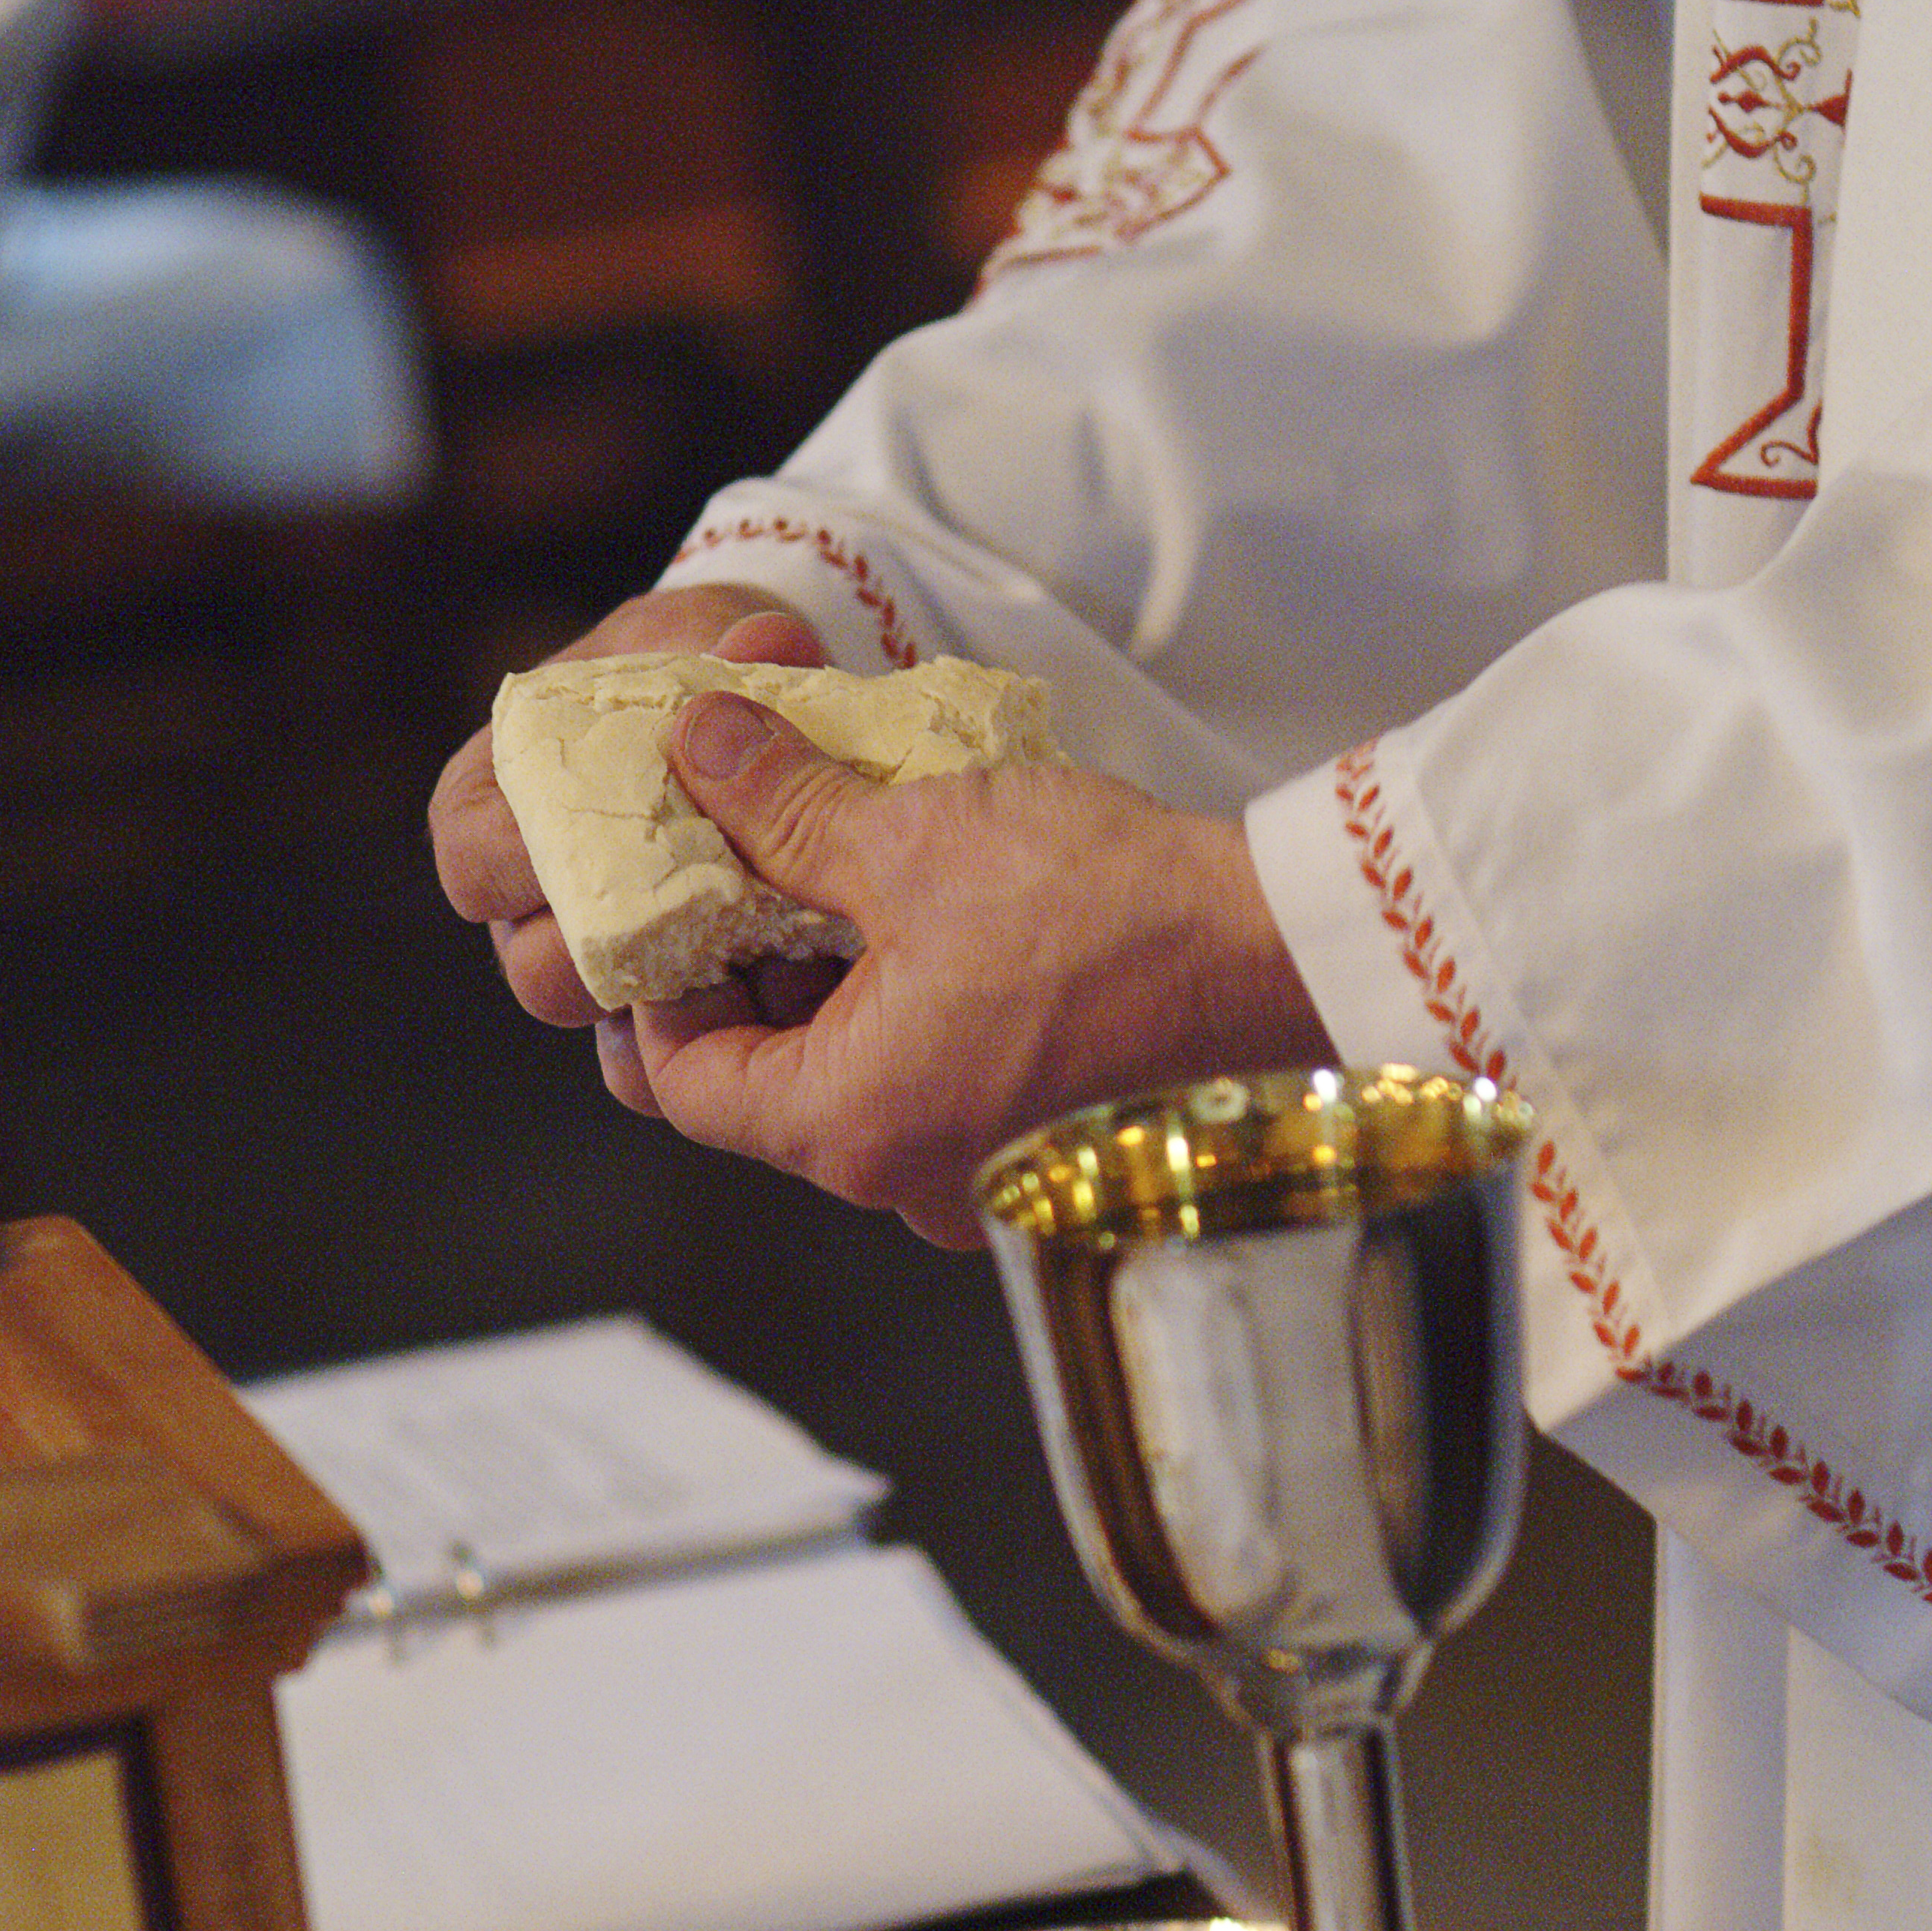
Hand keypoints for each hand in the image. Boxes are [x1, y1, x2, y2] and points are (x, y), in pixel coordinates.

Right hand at [428, 585, 826, 1026]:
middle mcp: (534, 901)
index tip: (604, 848)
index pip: (471, 859)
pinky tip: (780, 1017)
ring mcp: (596, 963)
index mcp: (500, 803)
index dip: (522, 868)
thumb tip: (764, 647)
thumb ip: (734, 643)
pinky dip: (714, 1050)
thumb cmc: (701, 676)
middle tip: (701, 926)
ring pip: (603, 1027)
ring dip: (674, 1012)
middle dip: (619, 957)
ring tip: (756, 970)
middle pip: (536, 970)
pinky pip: (661, 1067)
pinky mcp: (662, 1009)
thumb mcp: (711, 641)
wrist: (755, 728)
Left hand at [598, 690, 1334, 1246]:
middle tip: (742, 868)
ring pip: (853, 1084)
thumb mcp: (915, 837)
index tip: (661, 905)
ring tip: (835, 873)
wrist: (1279, 959)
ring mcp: (976, 1183)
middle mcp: (902, 1182)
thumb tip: (697, 747)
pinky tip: (922, 919)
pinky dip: (906, 1013)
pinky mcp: (1039, 1156)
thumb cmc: (1105, 914)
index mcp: (847, 1127)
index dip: (652, 990)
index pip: (680, 1085)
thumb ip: (783, 805)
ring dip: (829, 987)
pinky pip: (933, 1089)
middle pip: (766, 1087)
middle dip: (746, 975)